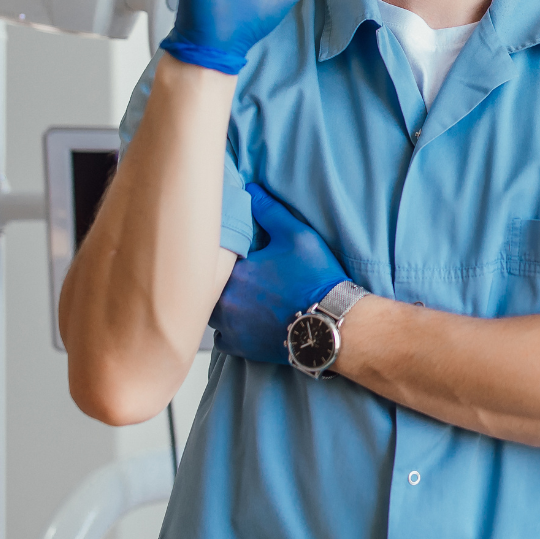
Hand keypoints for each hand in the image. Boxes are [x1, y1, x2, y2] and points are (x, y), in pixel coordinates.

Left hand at [210, 183, 349, 365]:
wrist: (332, 324)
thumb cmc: (316, 280)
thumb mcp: (296, 235)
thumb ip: (269, 211)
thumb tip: (250, 190)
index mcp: (233, 272)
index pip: (211, 258)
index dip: (221, 254)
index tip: (236, 253)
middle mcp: (224, 301)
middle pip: (207, 287)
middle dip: (219, 280)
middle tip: (241, 274)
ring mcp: (230, 327)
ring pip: (212, 312)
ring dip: (223, 305)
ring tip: (241, 298)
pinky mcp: (241, 348)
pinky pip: (222, 338)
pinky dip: (230, 330)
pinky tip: (245, 320)